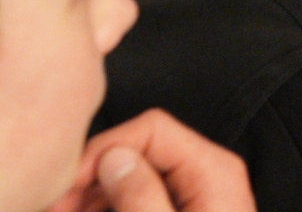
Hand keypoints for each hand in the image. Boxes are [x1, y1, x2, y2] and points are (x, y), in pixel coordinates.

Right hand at [49, 110, 253, 211]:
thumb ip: (142, 194)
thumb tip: (115, 156)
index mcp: (214, 169)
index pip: (153, 126)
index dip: (106, 148)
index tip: (72, 180)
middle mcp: (209, 172)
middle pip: (140, 149)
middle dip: (94, 175)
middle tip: (59, 207)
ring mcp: (199, 192)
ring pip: (136, 174)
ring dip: (97, 193)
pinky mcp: (186, 208)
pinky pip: (143, 195)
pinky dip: (112, 204)